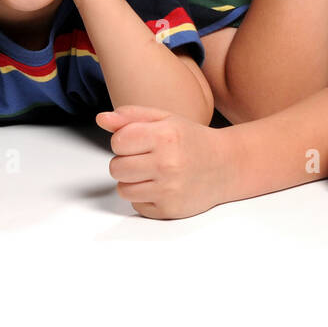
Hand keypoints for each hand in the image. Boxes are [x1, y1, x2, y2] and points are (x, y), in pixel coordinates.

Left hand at [96, 106, 229, 218]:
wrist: (226, 166)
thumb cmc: (193, 140)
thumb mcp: (166, 119)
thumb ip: (131, 117)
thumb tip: (101, 118)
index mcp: (165, 136)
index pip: (118, 141)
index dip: (124, 140)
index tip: (139, 140)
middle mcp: (167, 163)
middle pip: (116, 168)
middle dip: (126, 162)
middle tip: (147, 158)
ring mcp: (169, 189)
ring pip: (122, 189)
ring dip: (132, 181)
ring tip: (152, 172)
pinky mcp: (169, 209)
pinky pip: (136, 205)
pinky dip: (144, 197)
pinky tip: (161, 186)